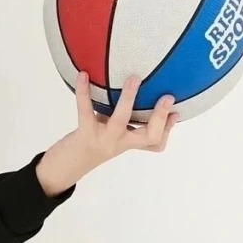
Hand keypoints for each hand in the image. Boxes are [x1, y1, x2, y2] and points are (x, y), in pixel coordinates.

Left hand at [38, 73, 180, 193]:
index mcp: (128, 143)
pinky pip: (85, 111)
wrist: (65, 167)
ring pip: (121, 120)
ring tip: (134, 79)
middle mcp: (119, 143)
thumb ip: (123, 118)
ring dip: (128, 99)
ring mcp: (103, 139)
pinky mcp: (85, 134)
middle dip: (160, 117)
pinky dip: (84, 92)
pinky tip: (83, 75)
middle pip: (149, 136)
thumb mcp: (111, 133)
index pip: (156, 141)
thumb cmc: (92, 142)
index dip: (169, 128)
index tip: (177, 113)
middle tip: (168, 97)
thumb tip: (134, 89)